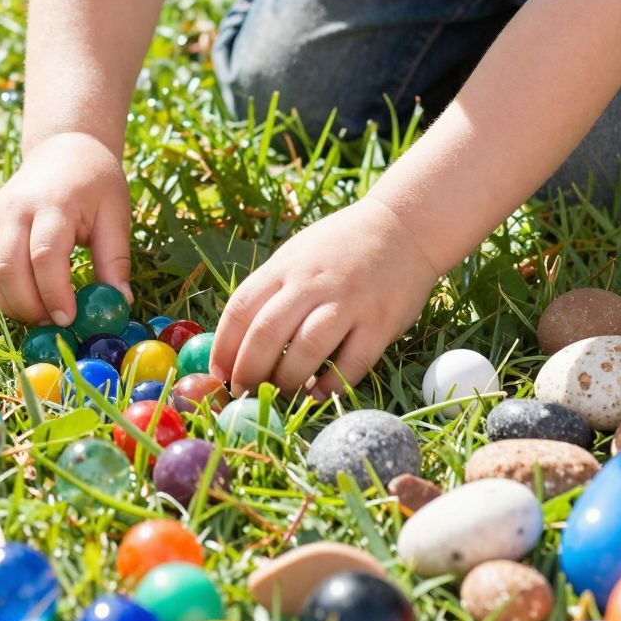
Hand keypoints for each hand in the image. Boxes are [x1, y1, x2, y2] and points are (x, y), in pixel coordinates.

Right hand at [0, 133, 132, 326]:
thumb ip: (115, 259)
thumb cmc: (95, 183)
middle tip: (54, 325)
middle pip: (9, 269)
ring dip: (8, 305)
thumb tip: (122, 303)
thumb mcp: (115, 214)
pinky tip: (18, 304)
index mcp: (53, 204)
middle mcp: (15, 210)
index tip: (69, 319)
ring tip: (37, 316)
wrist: (62, 151)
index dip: (54, 293)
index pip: (45, 255)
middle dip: (29, 306)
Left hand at [209, 197, 438, 400]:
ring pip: (305, 351)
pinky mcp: (380, 322)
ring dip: (287, 382)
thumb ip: (271, 290)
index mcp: (285, 267)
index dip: (223, 348)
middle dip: (248, 372)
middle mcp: (312, 283)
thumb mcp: (297, 254)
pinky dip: (330, 385)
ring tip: (281, 395)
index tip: (217, 374)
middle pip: (266, 334)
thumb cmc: (342, 246)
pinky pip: (351, 364)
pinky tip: (318, 394)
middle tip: (244, 393)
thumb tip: (236, 342)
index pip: (240, 310)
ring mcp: (348, 302)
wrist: (403, 226)